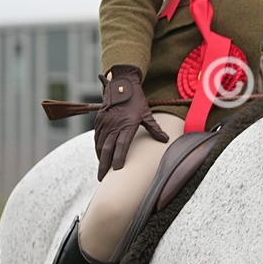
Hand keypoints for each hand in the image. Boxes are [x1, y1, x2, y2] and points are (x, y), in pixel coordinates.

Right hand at [94, 65, 168, 180]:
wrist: (121, 86)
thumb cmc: (136, 101)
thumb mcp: (147, 114)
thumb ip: (155, 129)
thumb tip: (165, 140)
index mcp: (128, 124)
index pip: (122, 145)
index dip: (119, 157)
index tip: (117, 169)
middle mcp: (114, 124)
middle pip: (107, 148)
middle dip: (104, 164)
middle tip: (102, 178)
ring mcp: (105, 122)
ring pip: (100, 144)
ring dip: (100, 157)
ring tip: (101, 169)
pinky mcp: (98, 120)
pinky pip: (96, 137)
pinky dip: (97, 147)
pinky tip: (100, 155)